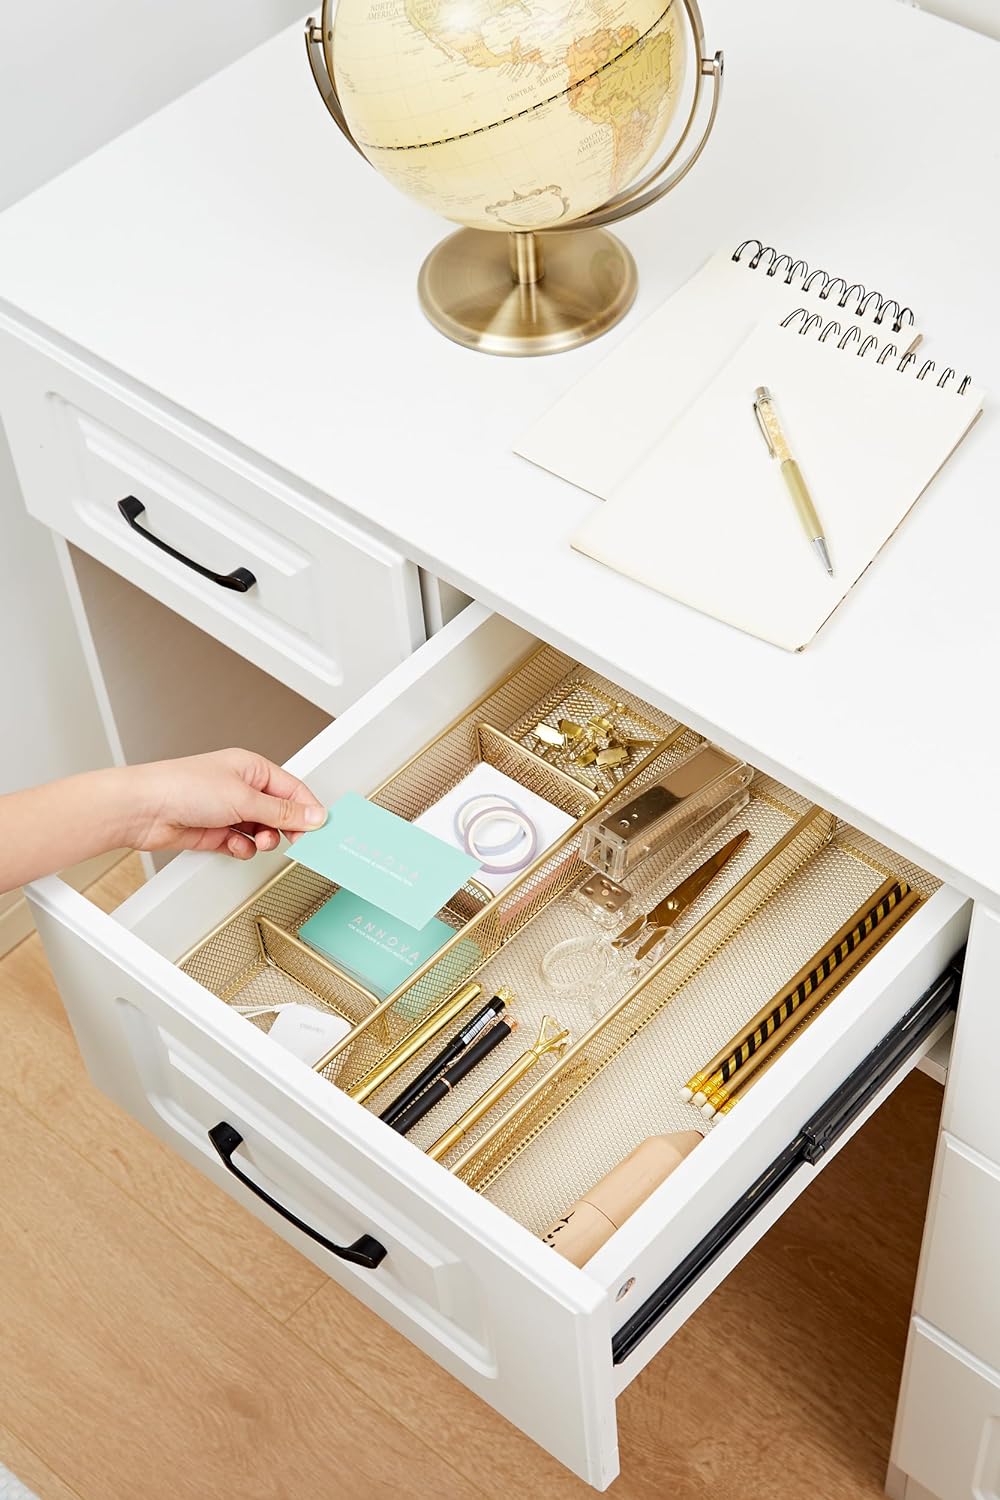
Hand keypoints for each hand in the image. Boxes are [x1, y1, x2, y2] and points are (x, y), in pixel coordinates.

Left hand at [122, 748, 326, 859]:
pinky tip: (235, 845)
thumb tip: (313, 814)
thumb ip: (282, 811)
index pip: (292, 789)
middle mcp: (240, 787)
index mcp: (251, 768)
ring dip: (263, 839)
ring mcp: (227, 810)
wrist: (143, 809)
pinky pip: (241, 843)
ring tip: (258, 840)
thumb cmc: (183, 787)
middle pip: (279, 812)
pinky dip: (242, 848)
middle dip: (285, 828)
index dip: (307, 809)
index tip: (319, 828)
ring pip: (261, 830)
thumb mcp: (244, 798)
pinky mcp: (215, 831)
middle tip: (293, 841)